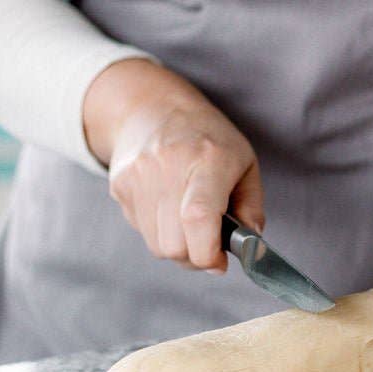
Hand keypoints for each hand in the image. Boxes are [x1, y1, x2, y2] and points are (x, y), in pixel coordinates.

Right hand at [83, 59, 263, 272]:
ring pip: (157, 245)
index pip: (198, 217)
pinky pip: (141, 231)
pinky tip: (169, 209)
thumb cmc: (209, 139)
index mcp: (208, 160)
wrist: (154, 108)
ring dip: (178, 247)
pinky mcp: (120, 186)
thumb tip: (250, 249)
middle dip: (196, 257)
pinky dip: (159, 231)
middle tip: (209, 246)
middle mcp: (168, 167)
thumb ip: (252, 210)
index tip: (220, 263)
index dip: (208, 253)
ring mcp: (138, 176)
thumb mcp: (245, 166)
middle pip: (174, 244)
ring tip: (190, 225)